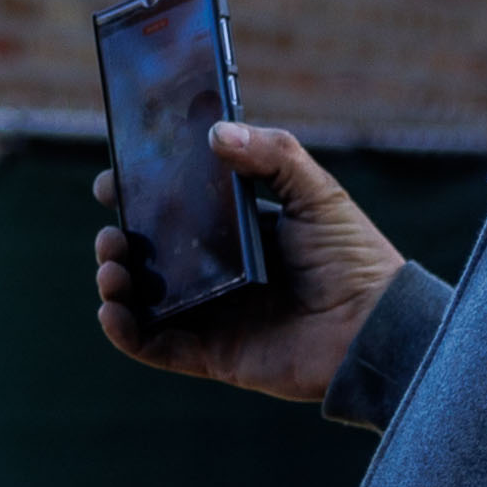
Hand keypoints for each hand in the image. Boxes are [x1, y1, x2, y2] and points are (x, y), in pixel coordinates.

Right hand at [98, 122, 411, 403]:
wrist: (376, 327)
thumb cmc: (354, 258)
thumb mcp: (317, 193)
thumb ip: (273, 154)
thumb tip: (215, 132)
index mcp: (239, 231)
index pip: (177, 209)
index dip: (140, 194)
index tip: (111, 181)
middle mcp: (220, 272)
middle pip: (150, 253)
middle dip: (118, 239)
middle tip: (114, 230)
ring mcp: (213, 315)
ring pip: (143, 299)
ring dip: (114, 280)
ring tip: (112, 264)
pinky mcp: (213, 355)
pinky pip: (154, 347)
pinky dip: (124, 332)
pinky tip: (112, 310)